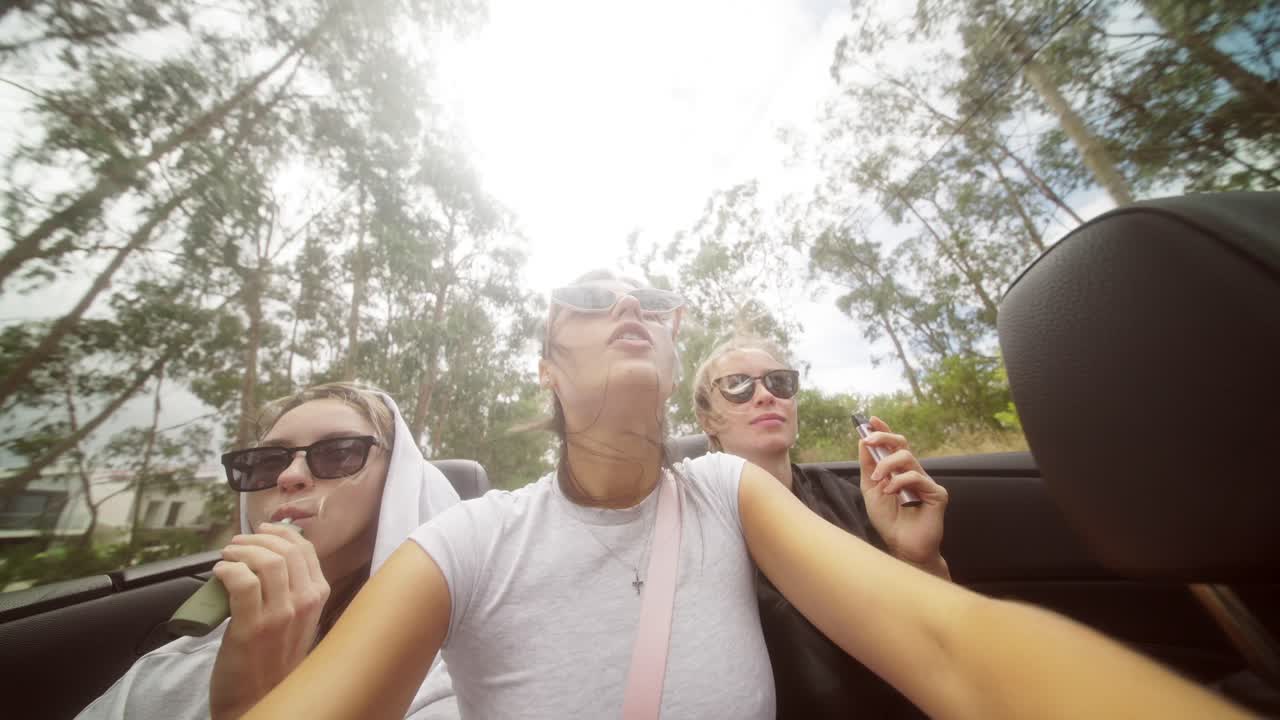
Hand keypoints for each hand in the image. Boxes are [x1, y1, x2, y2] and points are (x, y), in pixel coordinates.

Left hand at [209, 523, 329, 719]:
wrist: (260, 700)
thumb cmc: (274, 659)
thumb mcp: (297, 621)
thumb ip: (291, 591)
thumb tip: (268, 555)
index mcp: (319, 597)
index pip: (305, 549)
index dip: (280, 534)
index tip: (261, 531)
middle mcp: (306, 602)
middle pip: (286, 550)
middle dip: (257, 539)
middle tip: (236, 544)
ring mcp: (281, 615)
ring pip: (266, 562)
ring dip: (240, 551)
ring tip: (226, 557)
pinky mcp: (252, 627)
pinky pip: (241, 582)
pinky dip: (227, 570)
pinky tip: (219, 573)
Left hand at [858, 417, 949, 576]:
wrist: (901, 546)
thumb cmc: (888, 520)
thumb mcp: (870, 490)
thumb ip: (867, 466)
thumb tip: (863, 441)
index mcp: (899, 471)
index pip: (893, 445)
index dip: (883, 430)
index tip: (870, 420)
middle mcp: (914, 472)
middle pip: (902, 443)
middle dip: (883, 438)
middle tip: (867, 441)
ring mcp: (926, 482)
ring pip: (908, 457)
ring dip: (887, 464)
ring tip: (877, 480)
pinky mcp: (937, 493)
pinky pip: (917, 477)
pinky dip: (899, 481)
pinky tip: (890, 492)